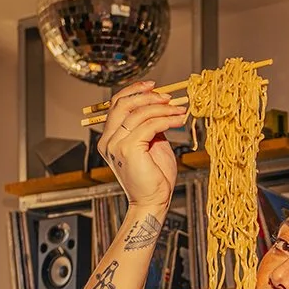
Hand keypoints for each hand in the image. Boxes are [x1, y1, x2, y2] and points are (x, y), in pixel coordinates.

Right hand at [98, 82, 184, 212]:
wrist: (153, 201)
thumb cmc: (154, 177)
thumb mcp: (153, 144)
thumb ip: (150, 125)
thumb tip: (161, 106)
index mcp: (110, 138)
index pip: (116, 104)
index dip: (134, 91)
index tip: (153, 86)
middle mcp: (108, 140)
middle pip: (123, 104)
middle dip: (148, 96)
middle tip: (168, 98)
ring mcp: (116, 145)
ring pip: (139, 113)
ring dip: (162, 108)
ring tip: (179, 110)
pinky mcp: (128, 150)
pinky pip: (149, 125)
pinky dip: (166, 119)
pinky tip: (178, 121)